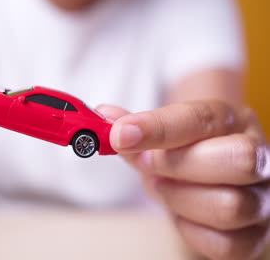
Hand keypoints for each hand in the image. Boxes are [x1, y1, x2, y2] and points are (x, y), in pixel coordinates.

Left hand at [98, 101, 269, 259]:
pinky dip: (190, 230)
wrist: (206, 177)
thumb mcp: (158, 135)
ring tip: (163, 186)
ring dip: (180, 199)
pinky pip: (225, 244)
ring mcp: (261, 200)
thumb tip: (106, 116)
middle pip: (237, 160)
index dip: (158, 128)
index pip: (202, 119)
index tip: (121, 135)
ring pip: (229, 206)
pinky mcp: (254, 237)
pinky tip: (180, 213)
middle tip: (150, 165)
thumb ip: (132, 127)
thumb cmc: (182, 154)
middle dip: (178, 166)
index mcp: (232, 122)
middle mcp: (259, 158)